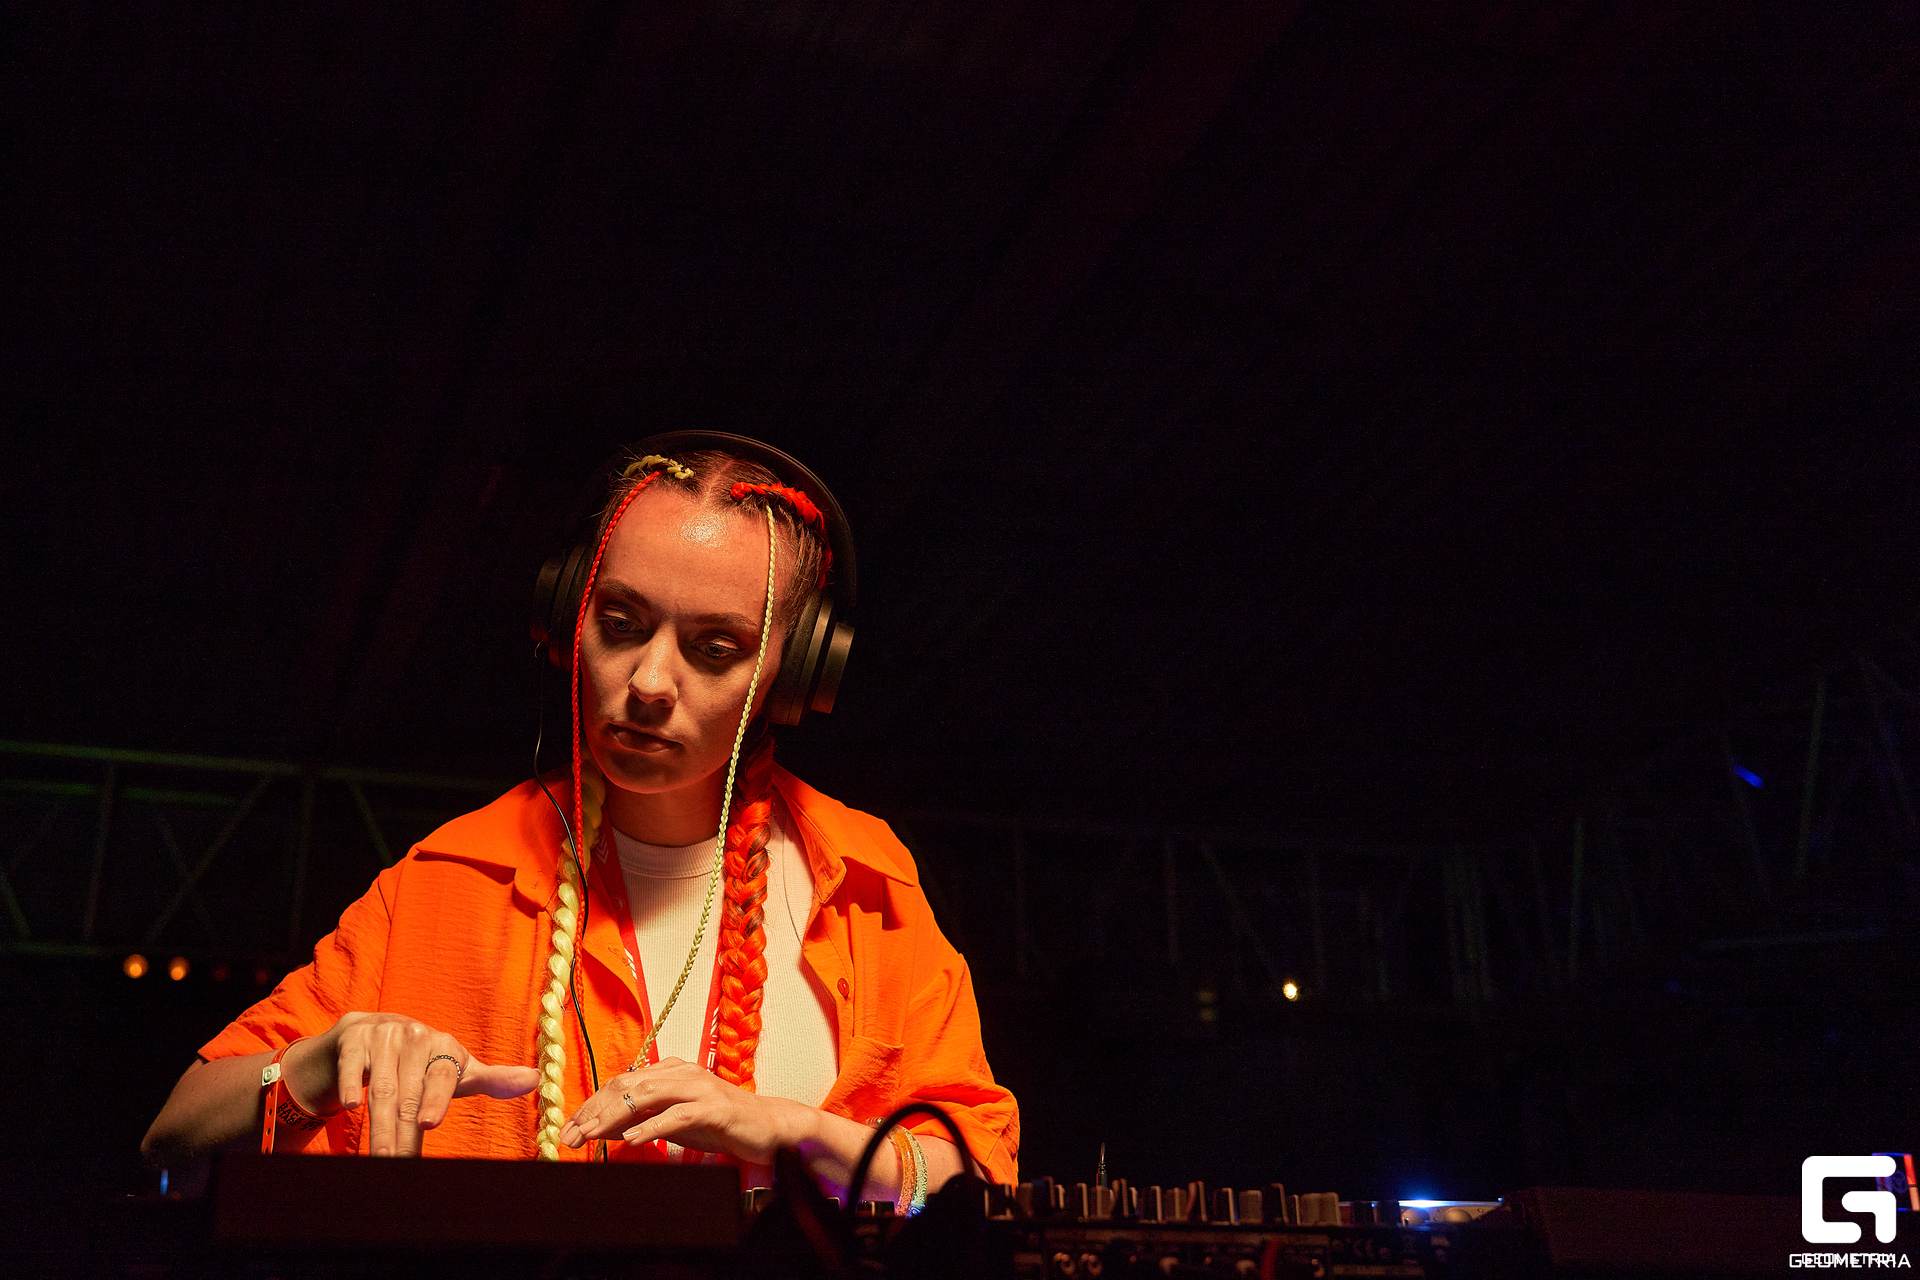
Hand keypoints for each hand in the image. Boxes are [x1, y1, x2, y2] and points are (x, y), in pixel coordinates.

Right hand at [305, 1011, 539, 1155]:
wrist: (375, 1031)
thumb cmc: (424, 1061)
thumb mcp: (458, 1069)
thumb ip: (494, 1079)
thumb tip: (535, 1080)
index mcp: (445, 1047)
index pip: (442, 1076)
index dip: (436, 1098)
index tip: (429, 1123)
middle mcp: (415, 1038)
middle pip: (408, 1094)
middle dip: (402, 1132)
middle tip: (397, 1163)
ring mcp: (383, 1038)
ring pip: (380, 1089)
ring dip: (377, 1126)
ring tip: (378, 1157)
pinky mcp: (354, 1041)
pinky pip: (352, 1066)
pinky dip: (350, 1085)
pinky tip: (349, 1107)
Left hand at [557, 1057, 805, 1163]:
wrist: (768, 1126)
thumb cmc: (719, 1123)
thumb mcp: (672, 1122)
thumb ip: (639, 1120)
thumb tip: (598, 1129)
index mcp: (671, 1070)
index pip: (621, 1082)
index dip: (591, 1104)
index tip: (567, 1129)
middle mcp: (682, 1072)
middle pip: (627, 1084)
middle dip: (594, 1110)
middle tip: (570, 1135)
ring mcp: (699, 1087)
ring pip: (647, 1094)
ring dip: (614, 1117)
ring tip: (590, 1136)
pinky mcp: (714, 1107)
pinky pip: (677, 1114)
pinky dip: (652, 1126)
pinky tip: (632, 1140)